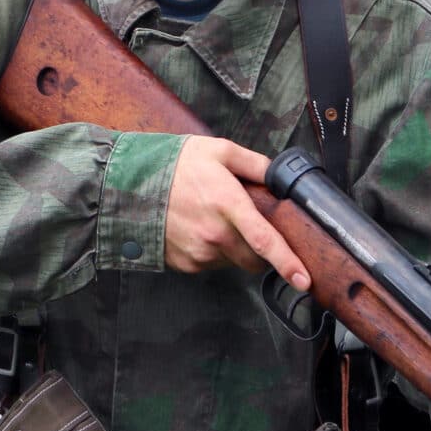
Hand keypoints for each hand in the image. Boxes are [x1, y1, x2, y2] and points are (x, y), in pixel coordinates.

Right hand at [164, 136, 309, 289]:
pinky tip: (199, 229)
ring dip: (234, 247)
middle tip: (248, 225)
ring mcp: (199, 252)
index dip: (287, 262)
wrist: (127, 185)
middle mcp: (215, 234)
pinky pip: (212, 264)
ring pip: (233, 261)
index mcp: (228, 204)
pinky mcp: (186, 264)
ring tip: (215, 220)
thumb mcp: (218, 151)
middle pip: (254, 259)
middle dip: (260, 249)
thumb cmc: (174, 165)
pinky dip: (213, 251)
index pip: (264, 240)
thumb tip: (279, 177)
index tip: (304, 279)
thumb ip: (254, 163)